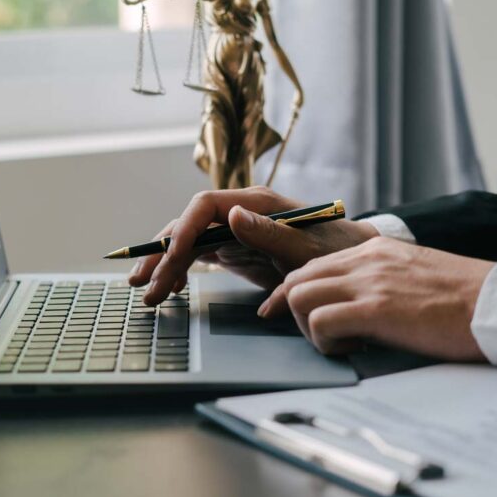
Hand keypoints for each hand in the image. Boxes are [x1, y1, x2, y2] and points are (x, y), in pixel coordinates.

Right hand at [129, 186, 378, 304]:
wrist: (354, 260)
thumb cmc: (336, 251)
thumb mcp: (307, 248)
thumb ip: (269, 233)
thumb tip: (230, 216)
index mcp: (256, 203)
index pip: (205, 206)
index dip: (182, 229)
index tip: (170, 257)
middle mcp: (239, 212)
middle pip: (188, 225)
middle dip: (162, 253)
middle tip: (142, 284)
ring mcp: (234, 230)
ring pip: (188, 242)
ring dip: (165, 266)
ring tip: (147, 293)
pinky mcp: (234, 249)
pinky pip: (198, 256)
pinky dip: (181, 271)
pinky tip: (169, 289)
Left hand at [259, 237, 494, 360]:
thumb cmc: (465, 299)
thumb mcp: (414, 274)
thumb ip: (381, 280)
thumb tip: (357, 306)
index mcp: (375, 250)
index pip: (312, 266)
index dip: (294, 293)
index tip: (286, 313)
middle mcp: (365, 259)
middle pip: (297, 279)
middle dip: (297, 312)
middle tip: (323, 337)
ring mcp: (368, 281)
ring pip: (300, 297)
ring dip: (310, 328)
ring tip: (342, 343)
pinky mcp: (375, 309)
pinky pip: (320, 322)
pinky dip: (326, 342)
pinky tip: (354, 350)